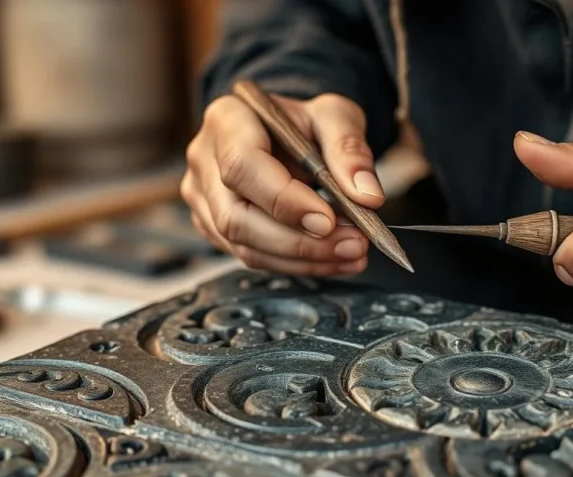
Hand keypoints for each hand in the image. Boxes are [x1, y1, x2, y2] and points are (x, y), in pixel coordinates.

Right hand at [182, 92, 384, 275]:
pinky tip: (333, 258)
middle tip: (352, 244)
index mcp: (226, 119)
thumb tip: (367, 195)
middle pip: (236, 217)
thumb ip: (350, 148)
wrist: (284, 136)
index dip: (284, 200)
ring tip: (351, 253)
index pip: (242, 166)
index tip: (329, 220)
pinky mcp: (215, 227)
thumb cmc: (303, 123)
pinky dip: (297, 264)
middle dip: (298, 241)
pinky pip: (252, 256)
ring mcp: (204, 198)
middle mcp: (205, 160)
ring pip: (244, 246)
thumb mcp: (334, 116)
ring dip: (303, 259)